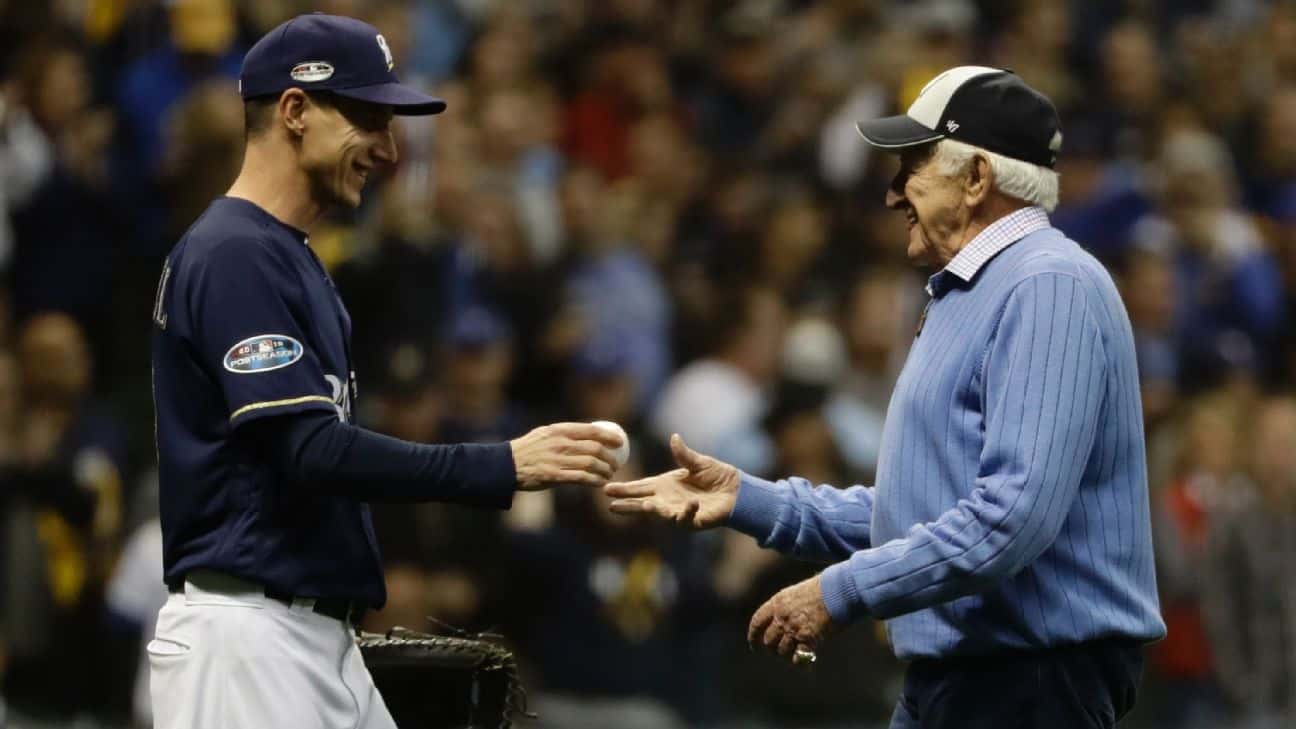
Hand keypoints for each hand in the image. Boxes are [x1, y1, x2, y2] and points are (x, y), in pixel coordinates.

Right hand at [510, 422, 623, 490]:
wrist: (507, 465)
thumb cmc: (528, 450)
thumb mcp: (545, 434)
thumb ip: (565, 434)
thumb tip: (588, 436)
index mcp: (559, 430)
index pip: (591, 430)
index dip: (610, 436)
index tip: (620, 442)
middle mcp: (560, 443)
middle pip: (595, 448)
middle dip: (611, 457)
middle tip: (616, 464)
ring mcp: (557, 459)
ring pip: (591, 464)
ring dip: (605, 470)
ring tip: (609, 474)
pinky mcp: (554, 475)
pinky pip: (581, 478)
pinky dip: (594, 480)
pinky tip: (599, 483)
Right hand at [604, 433, 738, 528]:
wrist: (736, 490)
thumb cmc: (716, 476)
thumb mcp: (698, 462)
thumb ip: (684, 454)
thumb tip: (674, 437)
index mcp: (665, 485)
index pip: (640, 487)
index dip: (624, 489)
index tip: (607, 488)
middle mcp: (668, 500)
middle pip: (643, 503)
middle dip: (628, 505)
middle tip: (612, 505)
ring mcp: (679, 511)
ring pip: (661, 515)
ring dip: (653, 511)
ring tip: (645, 506)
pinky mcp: (694, 521)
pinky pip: (686, 519)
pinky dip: (687, 512)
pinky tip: (691, 504)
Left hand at [748, 574, 837, 663]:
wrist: (838, 589)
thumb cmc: (822, 588)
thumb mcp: (796, 593)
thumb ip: (786, 608)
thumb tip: (782, 624)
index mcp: (777, 602)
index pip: (757, 622)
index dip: (754, 636)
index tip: (754, 646)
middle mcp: (782, 616)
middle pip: (768, 640)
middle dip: (772, 649)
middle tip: (779, 654)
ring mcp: (794, 628)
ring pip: (782, 651)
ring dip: (787, 656)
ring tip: (795, 657)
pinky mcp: (808, 638)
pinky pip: (799, 657)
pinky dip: (802, 664)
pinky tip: (807, 667)